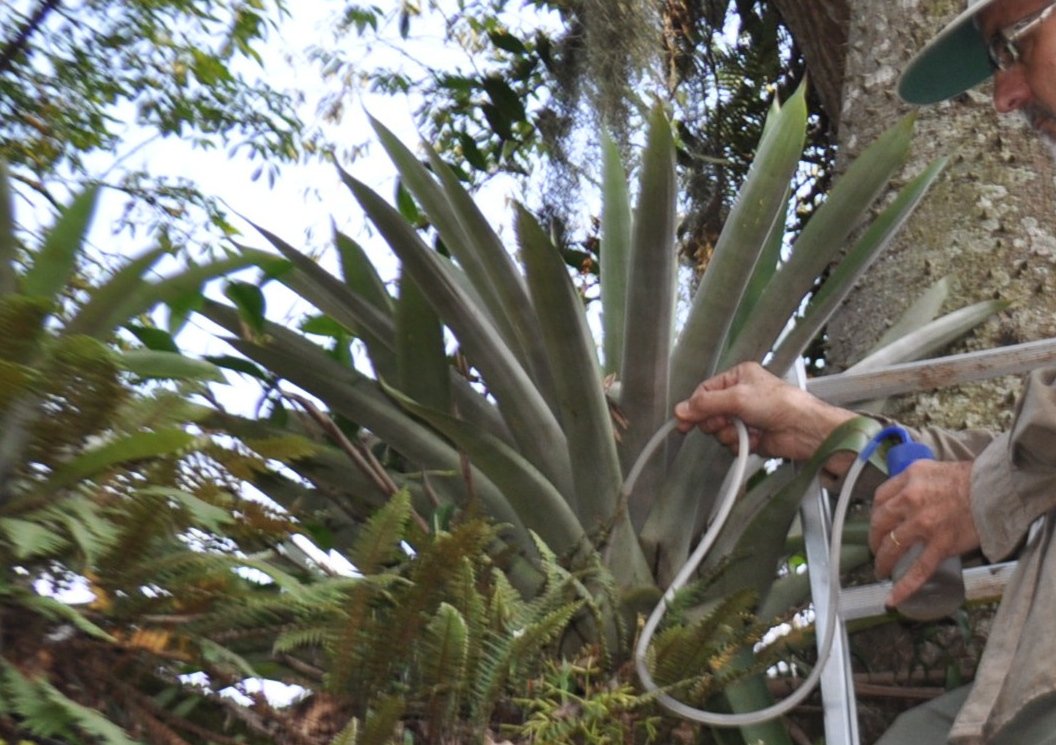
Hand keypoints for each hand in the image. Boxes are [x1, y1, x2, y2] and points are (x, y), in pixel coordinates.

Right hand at [674, 362, 855, 461]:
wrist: (803, 429)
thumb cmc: (780, 404)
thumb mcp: (737, 398)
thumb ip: (706, 404)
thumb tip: (680, 409)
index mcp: (738, 377)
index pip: (705, 392)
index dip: (694, 408)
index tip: (684, 422)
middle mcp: (740, 396)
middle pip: (709, 413)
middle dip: (717, 422)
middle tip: (727, 421)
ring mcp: (745, 417)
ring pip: (719, 431)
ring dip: (730, 434)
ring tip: (746, 430)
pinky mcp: (750, 436)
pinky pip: (731, 443)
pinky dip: (741, 443)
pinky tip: (755, 438)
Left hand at [868, 459, 979, 607]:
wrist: (996, 490)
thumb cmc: (967, 480)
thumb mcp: (930, 470)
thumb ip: (912, 484)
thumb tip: (901, 502)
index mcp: (908, 479)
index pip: (880, 499)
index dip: (875, 515)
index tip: (878, 524)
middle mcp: (910, 500)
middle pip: (879, 524)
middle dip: (874, 539)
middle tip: (876, 549)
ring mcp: (924, 524)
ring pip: (892, 547)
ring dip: (883, 562)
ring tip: (881, 570)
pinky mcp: (941, 544)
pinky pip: (918, 569)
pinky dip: (904, 586)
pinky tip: (893, 599)